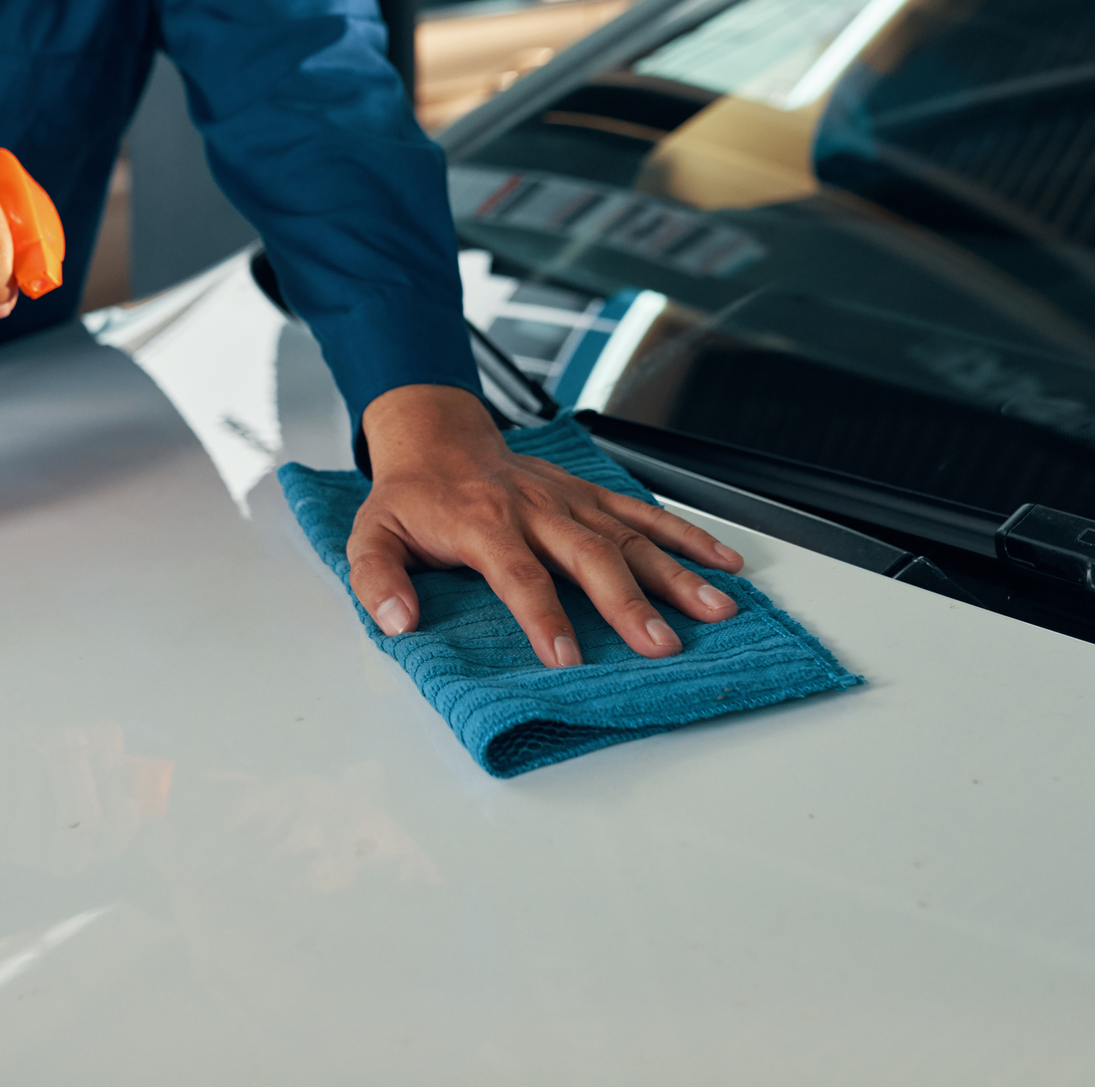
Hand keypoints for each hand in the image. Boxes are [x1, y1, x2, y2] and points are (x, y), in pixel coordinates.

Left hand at [347, 385, 746, 667]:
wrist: (437, 437)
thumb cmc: (411, 496)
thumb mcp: (371, 535)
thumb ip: (377, 579)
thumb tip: (396, 621)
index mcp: (484, 523)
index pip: (519, 574)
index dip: (544, 617)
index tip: (568, 657)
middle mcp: (536, 509)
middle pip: (590, 556)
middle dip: (629, 603)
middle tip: (661, 645)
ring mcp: (570, 500)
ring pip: (630, 535)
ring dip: (675, 574)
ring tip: (715, 609)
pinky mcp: (591, 495)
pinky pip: (644, 512)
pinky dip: (687, 536)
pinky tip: (723, 562)